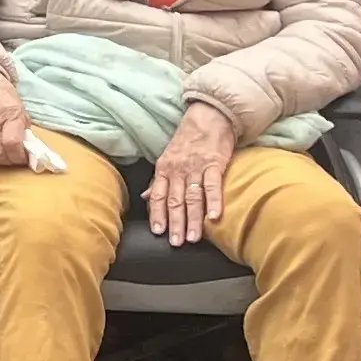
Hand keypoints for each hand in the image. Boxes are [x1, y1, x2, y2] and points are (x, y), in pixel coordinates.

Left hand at [145, 103, 237, 245]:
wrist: (208, 117)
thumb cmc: (188, 141)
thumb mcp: (168, 159)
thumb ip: (159, 181)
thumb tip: (146, 198)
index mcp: (164, 169)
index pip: (158, 196)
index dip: (158, 214)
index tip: (158, 232)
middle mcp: (178, 169)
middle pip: (175, 200)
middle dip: (175, 223)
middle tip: (176, 242)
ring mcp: (196, 167)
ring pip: (192, 197)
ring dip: (193, 220)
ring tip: (194, 238)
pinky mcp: (214, 163)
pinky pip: (213, 185)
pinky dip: (213, 201)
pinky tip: (214, 217)